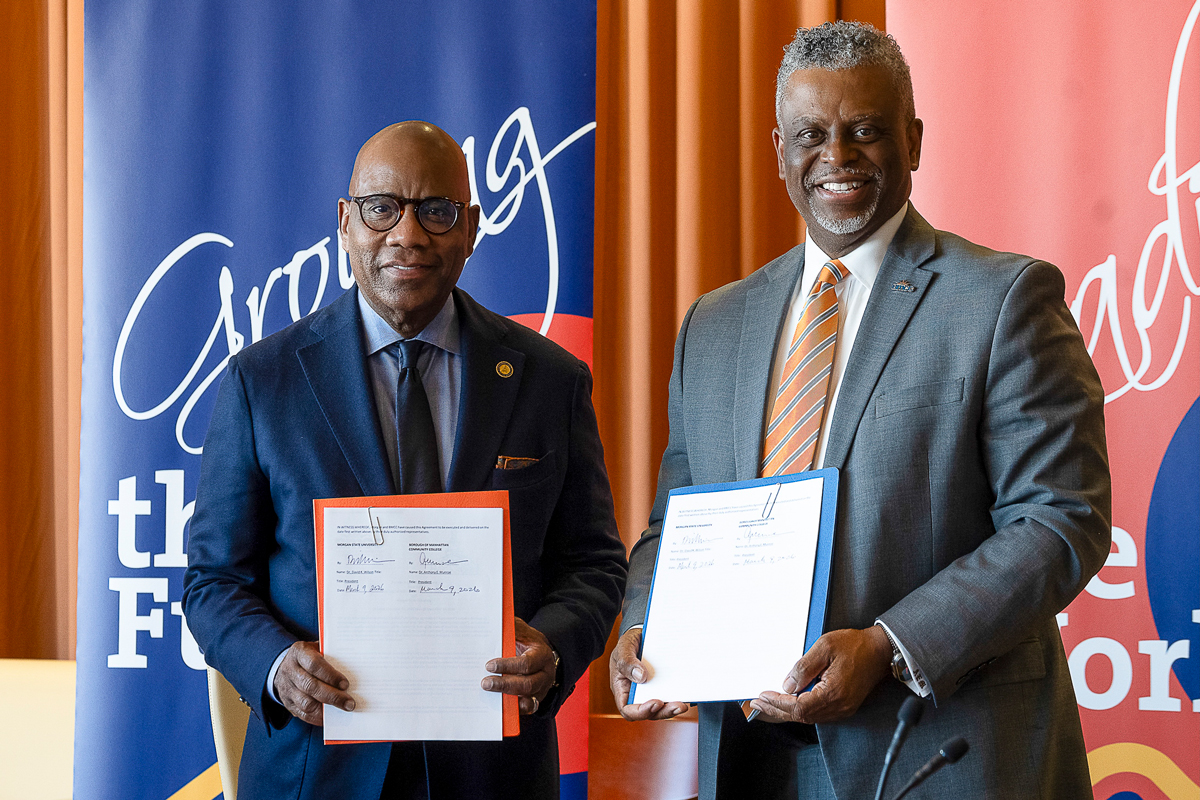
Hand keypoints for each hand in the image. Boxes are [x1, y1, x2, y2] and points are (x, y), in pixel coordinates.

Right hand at [273, 641, 355, 725]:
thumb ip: (331, 655)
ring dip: (325, 710)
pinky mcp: (287, 702)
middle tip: (349, 703)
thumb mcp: (317, 648)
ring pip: (305, 702)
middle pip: (310, 686)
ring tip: (342, 710)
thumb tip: (355, 666)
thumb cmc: (308, 656)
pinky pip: (301, 713)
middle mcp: (290, 670)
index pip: (314, 664)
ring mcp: (287, 688)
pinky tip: (329, 718)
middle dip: (332, 696)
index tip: (345, 684)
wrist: (284, 667)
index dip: (330, 675)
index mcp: (299, 652)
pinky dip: (316, 718)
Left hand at [481, 618, 556, 713]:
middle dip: (505, 685)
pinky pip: (527, 710)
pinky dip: (515, 710)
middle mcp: (545, 674)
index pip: (526, 663)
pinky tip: (500, 706)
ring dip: (508, 698)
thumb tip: (495, 624)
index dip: (507, 666)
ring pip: (528, 700)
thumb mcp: (521, 630)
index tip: (489, 665)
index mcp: (542, 654)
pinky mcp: (536, 700)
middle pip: (528, 684)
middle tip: (485, 683)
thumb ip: (511, 627)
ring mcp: (542, 689)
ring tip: (489, 694)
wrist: (540, 653)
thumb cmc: (526, 641)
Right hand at [609, 628, 688, 720]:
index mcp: (622, 688)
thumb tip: (641, 677)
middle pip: (648, 712)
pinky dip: (677, 697)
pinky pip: (669, 696)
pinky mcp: (662, 686)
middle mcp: (636, 693)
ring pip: (660, 708)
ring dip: (671, 709)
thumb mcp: (623, 648)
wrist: (640, 635)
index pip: (628, 709)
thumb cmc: (628, 644)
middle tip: (677, 706)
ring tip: (683, 705)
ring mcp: (650, 691)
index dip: (641, 711)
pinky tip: (686, 694)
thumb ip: (627, 662)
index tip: (655, 703)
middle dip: (663, 712)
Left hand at [748, 626, 890, 724]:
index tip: (762, 696)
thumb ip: (804, 667)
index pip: (798, 706)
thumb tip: (787, 685)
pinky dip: (800, 710)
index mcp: (833, 693)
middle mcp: (838, 706)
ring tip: (768, 705)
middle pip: (802, 716)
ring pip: (809, 717)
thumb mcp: (824, 647)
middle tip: (758, 704)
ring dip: (787, 712)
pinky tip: (789, 703)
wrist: (880, 650)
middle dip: (777, 711)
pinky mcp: (844, 706)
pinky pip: (818, 713)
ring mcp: (843, 708)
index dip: (778, 703)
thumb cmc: (855, 645)